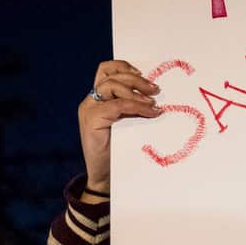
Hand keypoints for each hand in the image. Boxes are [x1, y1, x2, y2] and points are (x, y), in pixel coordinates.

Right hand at [78, 60, 162, 195]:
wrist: (105, 177)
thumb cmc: (119, 152)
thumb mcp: (127, 124)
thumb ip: (132, 109)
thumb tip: (156, 96)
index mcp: (98, 99)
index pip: (106, 71)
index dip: (124, 67)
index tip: (144, 73)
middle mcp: (90, 101)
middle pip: (110, 75)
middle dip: (136, 79)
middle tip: (156, 89)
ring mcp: (89, 110)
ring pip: (111, 85)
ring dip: (135, 89)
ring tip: (154, 101)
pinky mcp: (91, 121)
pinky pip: (117, 106)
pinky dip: (136, 106)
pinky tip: (151, 112)